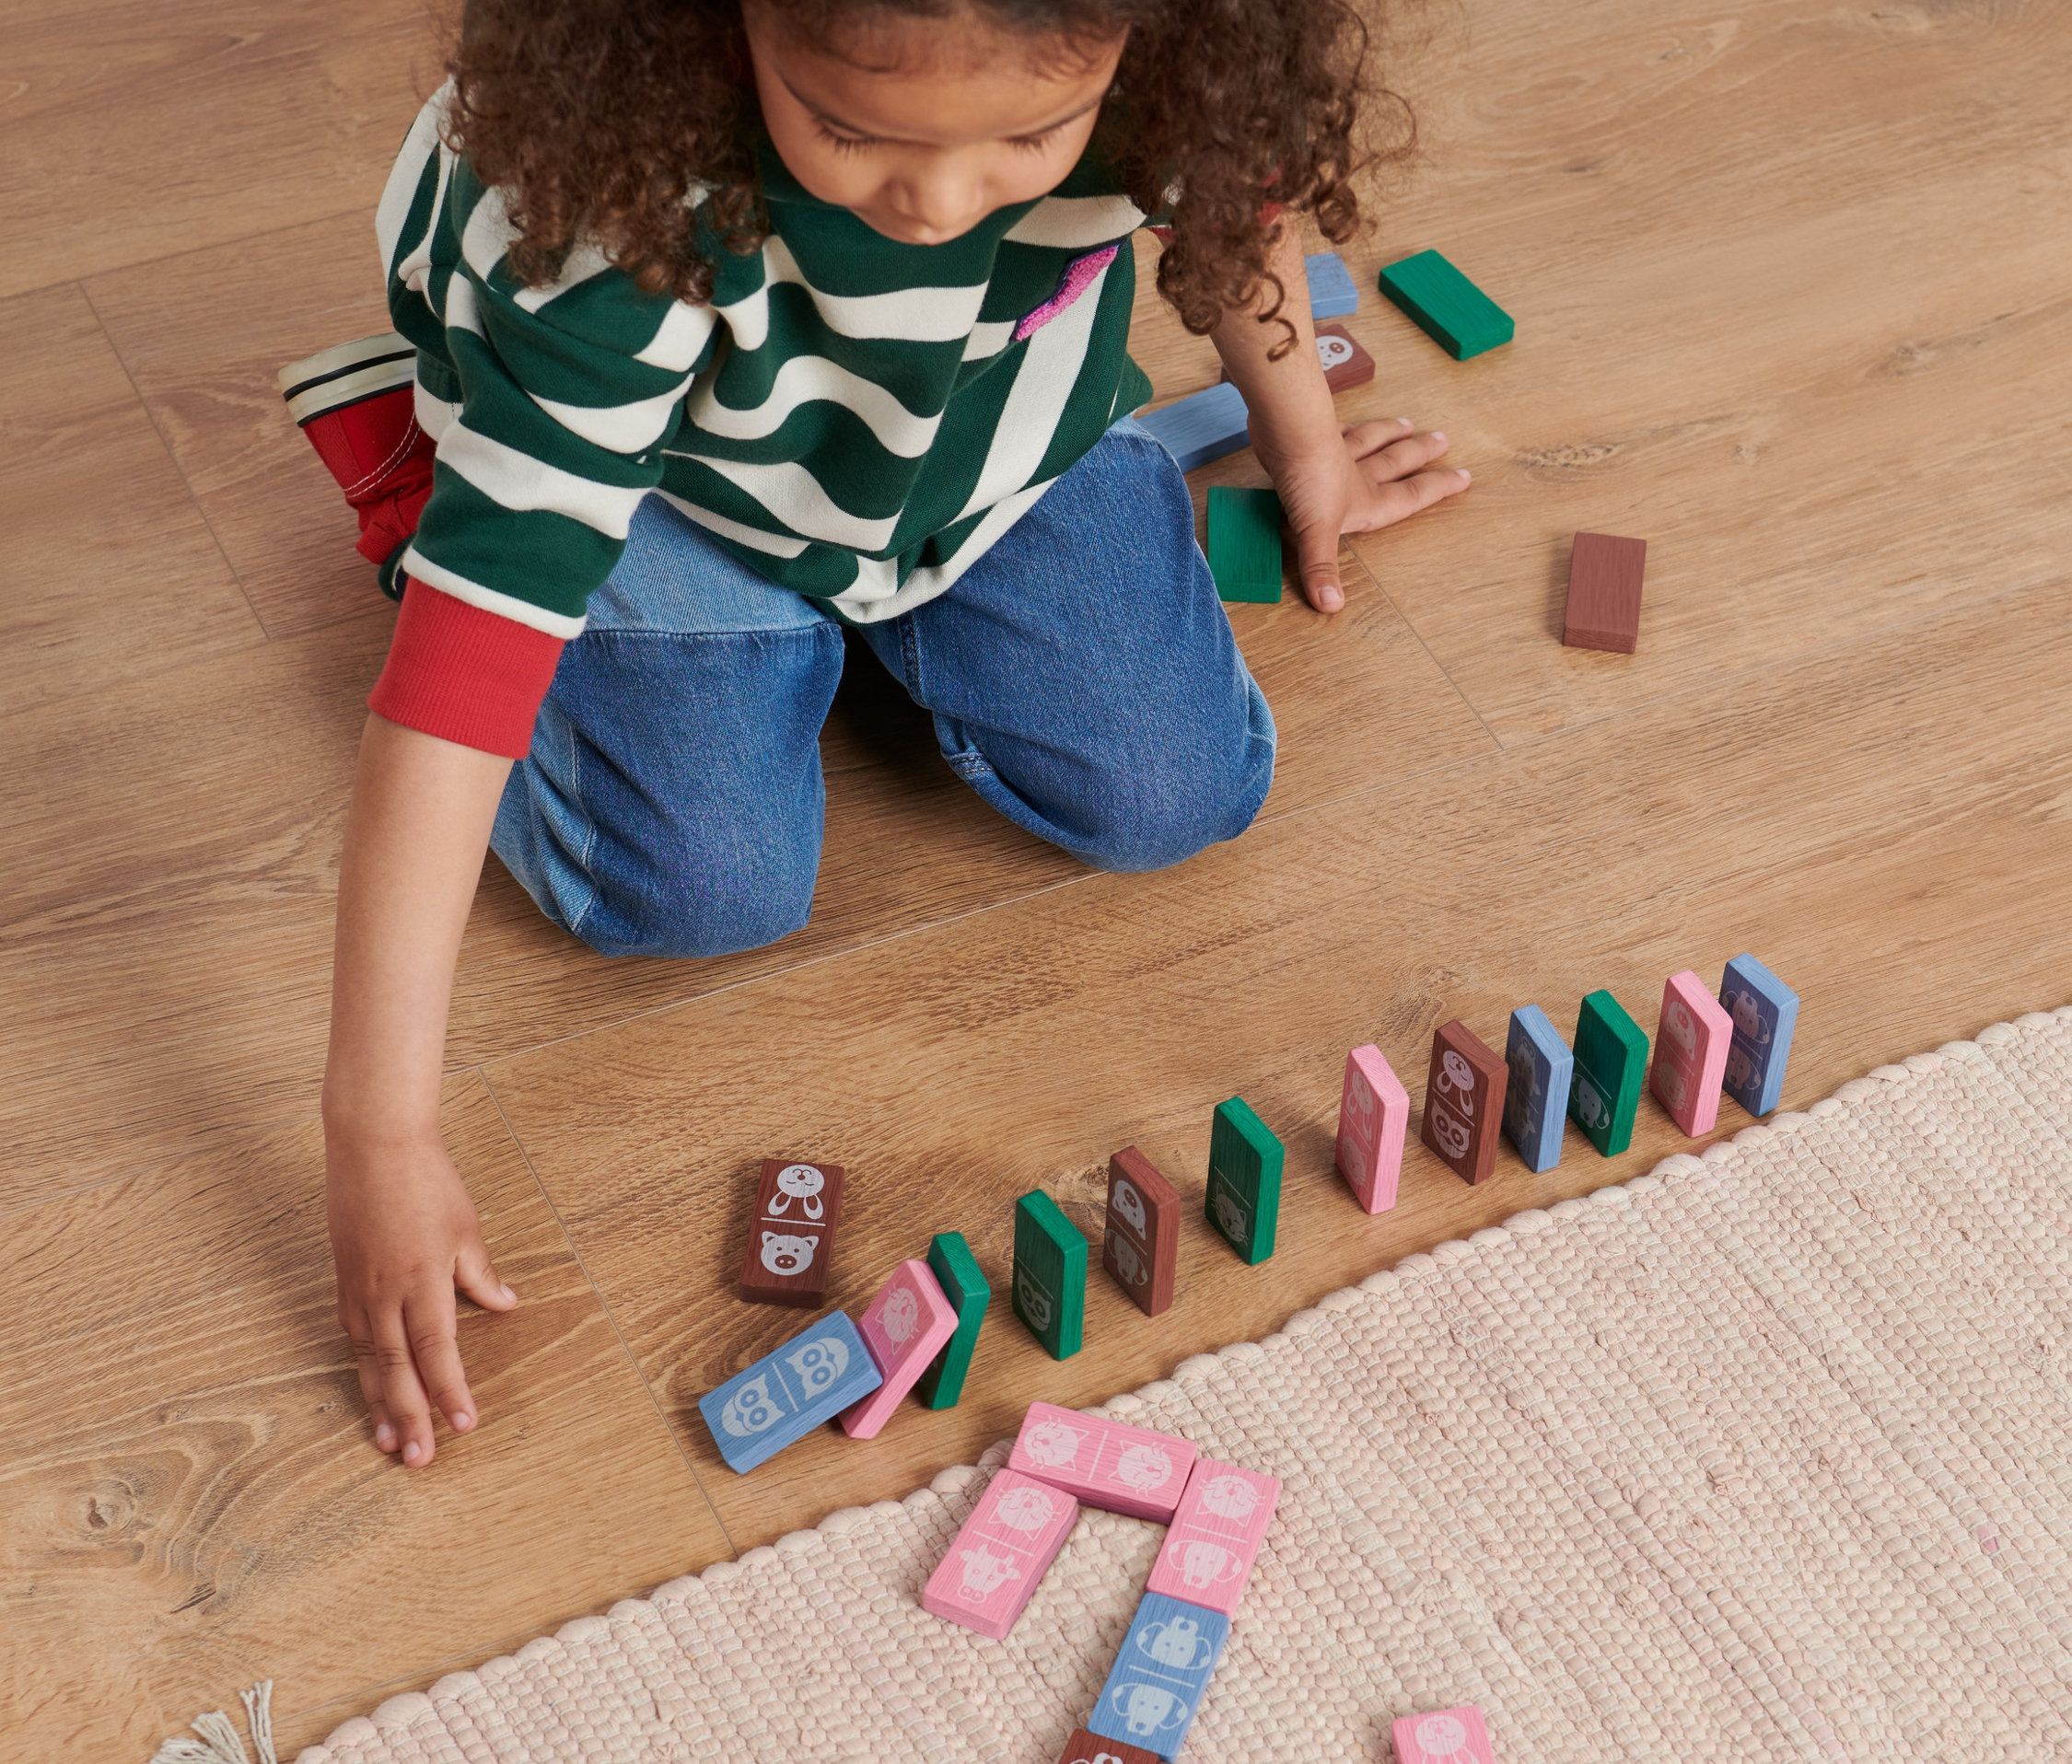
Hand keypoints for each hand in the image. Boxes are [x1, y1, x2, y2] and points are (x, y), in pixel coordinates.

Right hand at [325, 1130, 516, 1466]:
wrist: (372, 1144)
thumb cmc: (425, 1181)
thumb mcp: (465, 1228)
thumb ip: (480, 1274)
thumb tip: (504, 1304)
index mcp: (421, 1281)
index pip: (438, 1351)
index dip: (450, 1391)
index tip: (464, 1425)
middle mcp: (384, 1295)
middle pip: (396, 1369)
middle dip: (410, 1418)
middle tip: (418, 1460)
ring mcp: (358, 1291)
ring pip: (368, 1361)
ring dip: (380, 1404)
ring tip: (387, 1443)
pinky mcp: (344, 1283)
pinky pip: (353, 1338)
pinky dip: (362, 1371)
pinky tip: (370, 1391)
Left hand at [1253, 417, 1471, 611]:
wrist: (1287, 431)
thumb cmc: (1307, 480)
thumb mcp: (1316, 531)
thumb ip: (1323, 567)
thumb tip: (1332, 605)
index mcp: (1366, 500)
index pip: (1411, 496)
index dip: (1438, 488)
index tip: (1464, 477)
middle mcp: (1357, 474)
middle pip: (1396, 462)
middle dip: (1420, 453)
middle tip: (1443, 440)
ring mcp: (1338, 450)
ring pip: (1371, 441)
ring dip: (1389, 433)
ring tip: (1407, 424)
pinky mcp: (1313, 434)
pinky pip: (1337, 429)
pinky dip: (1346, 425)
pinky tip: (1350, 422)